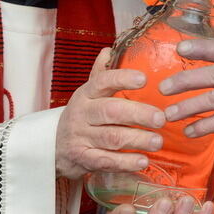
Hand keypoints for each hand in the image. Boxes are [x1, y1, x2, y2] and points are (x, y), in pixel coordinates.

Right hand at [55, 48, 165, 179]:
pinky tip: (143, 161)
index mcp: (86, 94)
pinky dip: (125, 163)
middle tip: (161, 119)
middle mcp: (82, 114)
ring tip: (158, 142)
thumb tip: (108, 50)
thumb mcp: (87, 94)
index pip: (102, 81)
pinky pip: (105, 161)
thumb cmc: (81, 117)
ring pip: (111, 137)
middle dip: (138, 114)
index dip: (122, 79)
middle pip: (110, 111)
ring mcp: (81, 137)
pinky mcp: (82, 159)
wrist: (52, 147)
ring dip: (137, 140)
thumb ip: (100, 75)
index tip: (144, 79)